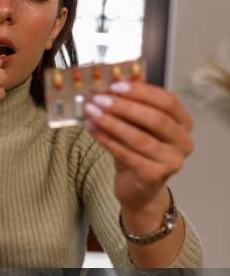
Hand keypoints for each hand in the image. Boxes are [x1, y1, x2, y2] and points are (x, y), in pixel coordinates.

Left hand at [84, 81, 193, 215]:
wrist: (140, 191)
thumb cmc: (140, 154)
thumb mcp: (139, 127)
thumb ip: (133, 107)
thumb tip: (112, 83)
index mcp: (184, 124)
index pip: (167, 101)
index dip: (141, 92)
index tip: (116, 85)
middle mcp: (184, 142)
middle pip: (155, 119)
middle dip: (124, 107)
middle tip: (99, 99)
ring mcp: (172, 161)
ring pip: (138, 137)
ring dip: (111, 123)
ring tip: (91, 113)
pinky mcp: (154, 176)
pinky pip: (126, 154)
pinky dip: (107, 140)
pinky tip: (93, 130)